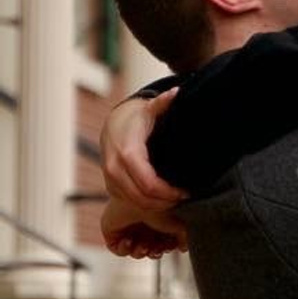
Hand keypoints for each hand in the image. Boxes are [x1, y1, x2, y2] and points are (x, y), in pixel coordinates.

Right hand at [100, 89, 187, 209]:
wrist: (114, 124)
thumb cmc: (137, 118)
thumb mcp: (150, 109)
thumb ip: (163, 103)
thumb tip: (177, 92)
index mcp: (127, 153)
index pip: (149, 184)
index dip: (169, 192)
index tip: (186, 191)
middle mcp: (114, 169)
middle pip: (142, 198)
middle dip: (166, 201)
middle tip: (184, 197)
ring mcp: (110, 179)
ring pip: (135, 203)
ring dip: (157, 205)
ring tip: (176, 198)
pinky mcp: (111, 185)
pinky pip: (129, 201)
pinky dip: (147, 204)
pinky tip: (163, 198)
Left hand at [101, 196, 187, 258]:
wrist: (137, 200)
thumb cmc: (158, 208)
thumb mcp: (179, 225)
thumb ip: (185, 238)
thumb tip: (184, 248)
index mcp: (158, 223)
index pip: (163, 243)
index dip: (165, 249)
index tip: (168, 248)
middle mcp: (144, 226)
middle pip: (150, 250)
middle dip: (153, 253)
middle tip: (155, 250)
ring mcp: (129, 229)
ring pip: (134, 251)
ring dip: (139, 253)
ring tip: (142, 245)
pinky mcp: (113, 232)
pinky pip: (117, 249)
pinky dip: (124, 249)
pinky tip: (128, 240)